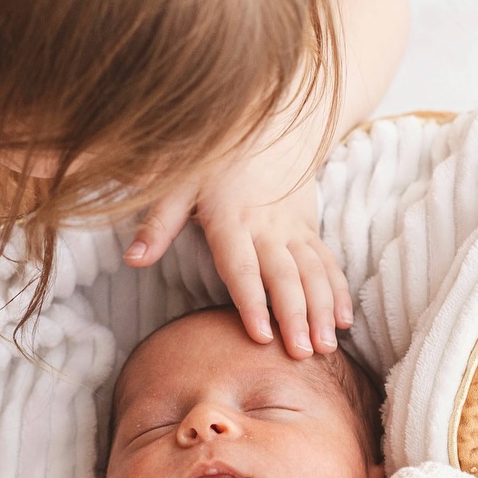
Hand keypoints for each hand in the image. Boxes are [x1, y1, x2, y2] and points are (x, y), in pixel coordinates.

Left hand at [123, 111, 351, 360]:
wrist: (269, 122)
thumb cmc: (214, 158)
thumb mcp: (179, 183)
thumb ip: (158, 224)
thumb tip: (132, 260)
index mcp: (232, 220)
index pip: (243, 268)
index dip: (252, 303)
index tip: (261, 336)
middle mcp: (268, 227)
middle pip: (285, 277)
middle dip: (296, 317)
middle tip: (302, 355)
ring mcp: (293, 229)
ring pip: (314, 274)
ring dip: (323, 312)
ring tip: (326, 348)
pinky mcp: (310, 229)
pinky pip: (328, 263)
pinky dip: (339, 292)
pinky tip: (344, 321)